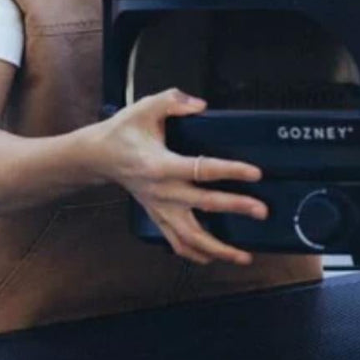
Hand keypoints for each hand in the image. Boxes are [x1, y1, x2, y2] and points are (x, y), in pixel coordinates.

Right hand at [92, 88, 266, 265]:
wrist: (98, 156)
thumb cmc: (123, 131)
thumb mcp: (146, 107)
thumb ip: (173, 101)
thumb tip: (200, 105)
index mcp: (161, 165)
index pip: (202, 169)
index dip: (230, 171)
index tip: (255, 173)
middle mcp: (163, 191)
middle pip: (204, 204)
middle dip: (236, 208)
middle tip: (262, 211)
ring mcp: (160, 208)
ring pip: (190, 237)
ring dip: (218, 249)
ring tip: (244, 256)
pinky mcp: (157, 216)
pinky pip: (176, 242)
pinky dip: (196, 254)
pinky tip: (214, 258)